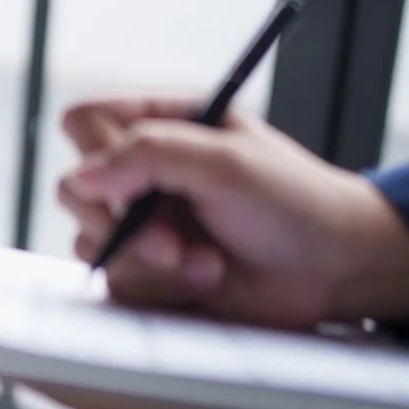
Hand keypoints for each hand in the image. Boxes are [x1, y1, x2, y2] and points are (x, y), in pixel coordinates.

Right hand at [58, 96, 408, 328]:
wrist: (332, 269)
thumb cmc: (294, 203)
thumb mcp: (226, 164)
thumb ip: (149, 156)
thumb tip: (82, 177)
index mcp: (164, 122)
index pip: (86, 123)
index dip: (97, 155)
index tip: (135, 187)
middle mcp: (145, 169)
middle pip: (76, 188)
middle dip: (122, 224)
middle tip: (170, 242)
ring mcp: (143, 220)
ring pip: (90, 240)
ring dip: (149, 261)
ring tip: (207, 262)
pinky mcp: (148, 267)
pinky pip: (115, 280)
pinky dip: (160, 286)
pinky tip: (206, 277)